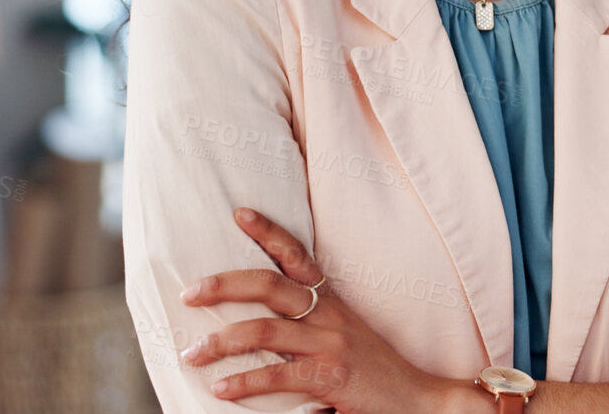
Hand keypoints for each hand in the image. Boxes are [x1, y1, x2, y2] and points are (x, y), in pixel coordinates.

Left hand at [179, 207, 461, 412]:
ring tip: (192, 352)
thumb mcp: (345, 337)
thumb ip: (309, 326)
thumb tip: (259, 326)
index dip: (268, 232)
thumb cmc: (376, 373)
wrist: (420, 401)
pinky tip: (221, 388)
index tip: (240, 213)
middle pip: (268, 285)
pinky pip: (278, 375)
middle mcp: (329, 316)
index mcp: (331, 302)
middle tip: (188, 291)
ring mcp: (330, 344)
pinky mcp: (331, 376)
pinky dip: (244, 381)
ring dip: (221, 341)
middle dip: (224, 285)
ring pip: (265, 331)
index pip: (296, 256)